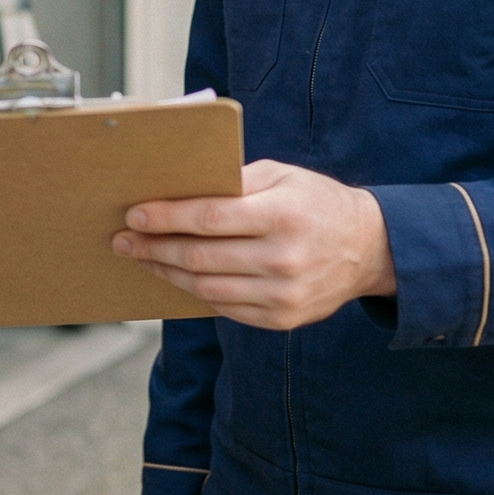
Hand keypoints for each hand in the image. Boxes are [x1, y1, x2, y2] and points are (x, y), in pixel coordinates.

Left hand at [112, 159, 392, 328]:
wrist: (369, 248)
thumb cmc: (317, 202)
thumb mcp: (282, 175)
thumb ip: (234, 182)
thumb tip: (178, 190)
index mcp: (281, 215)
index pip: (208, 219)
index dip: (165, 218)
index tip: (133, 216)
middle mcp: (282, 258)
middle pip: (200, 258)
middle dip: (153, 248)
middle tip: (123, 241)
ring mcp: (282, 294)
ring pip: (206, 288)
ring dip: (167, 273)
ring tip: (143, 259)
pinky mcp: (281, 319)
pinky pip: (225, 308)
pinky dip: (195, 292)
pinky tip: (177, 277)